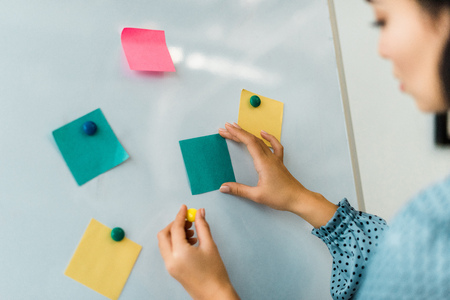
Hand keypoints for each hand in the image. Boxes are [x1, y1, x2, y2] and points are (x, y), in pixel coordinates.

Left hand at [157, 205, 239, 299]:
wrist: (214, 294)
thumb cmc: (214, 272)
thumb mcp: (210, 246)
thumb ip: (202, 226)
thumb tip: (199, 212)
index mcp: (179, 253)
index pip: (175, 228)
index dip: (180, 215)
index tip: (185, 207)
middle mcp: (170, 260)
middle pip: (164, 235)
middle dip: (174, 225)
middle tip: (188, 221)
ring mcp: (169, 266)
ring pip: (165, 243)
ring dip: (175, 234)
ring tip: (192, 232)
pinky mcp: (172, 270)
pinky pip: (169, 251)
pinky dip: (176, 243)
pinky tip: (191, 242)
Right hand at [218, 123, 337, 227]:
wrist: (298, 199)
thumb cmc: (280, 197)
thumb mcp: (257, 195)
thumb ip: (239, 190)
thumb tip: (223, 187)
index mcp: (263, 163)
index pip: (249, 142)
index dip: (237, 134)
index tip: (227, 128)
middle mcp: (270, 158)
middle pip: (252, 140)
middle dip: (237, 133)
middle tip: (225, 129)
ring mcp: (275, 159)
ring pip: (260, 142)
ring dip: (248, 134)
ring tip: (238, 129)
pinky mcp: (279, 162)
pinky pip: (274, 146)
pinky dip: (268, 138)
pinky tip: (263, 133)